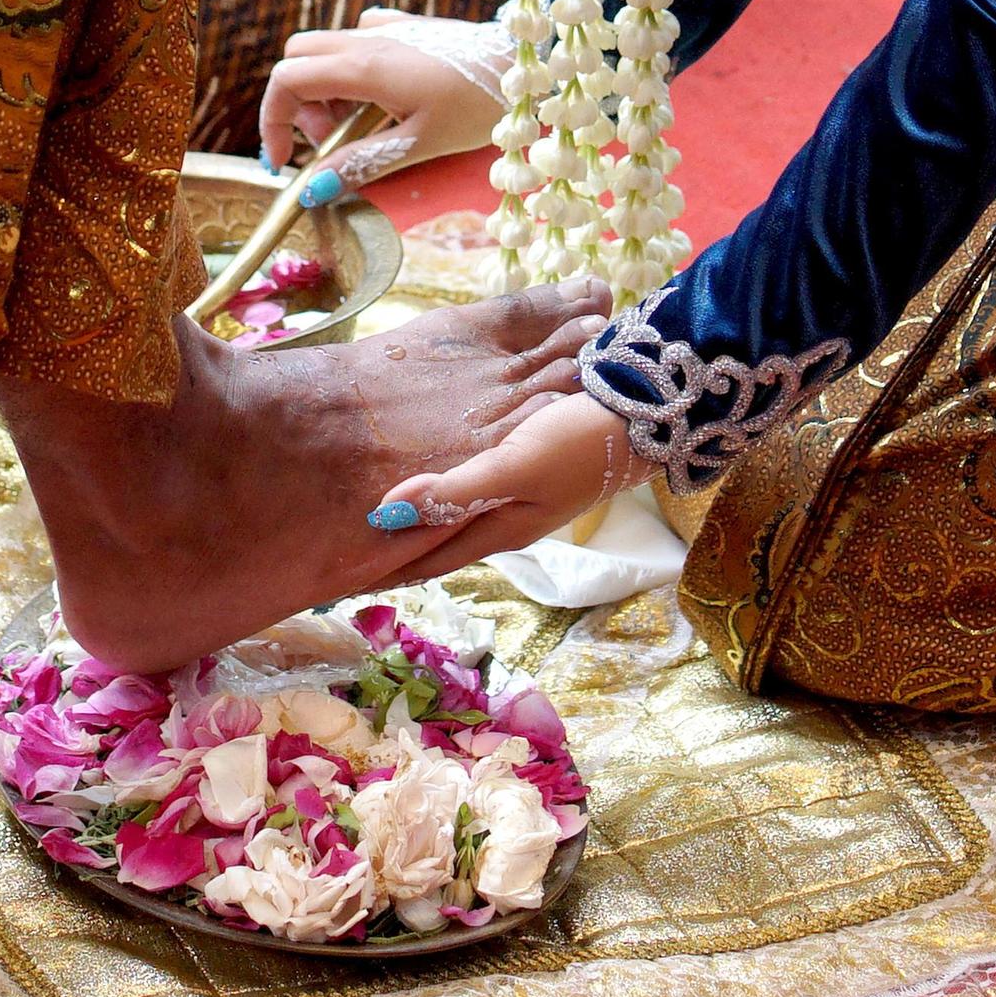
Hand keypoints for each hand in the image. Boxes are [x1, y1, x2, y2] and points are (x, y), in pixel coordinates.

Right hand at [258, 10, 506, 184]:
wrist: (525, 65)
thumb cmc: (479, 104)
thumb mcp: (418, 143)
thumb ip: (362, 162)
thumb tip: (313, 190)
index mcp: (364, 66)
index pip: (287, 80)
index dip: (274, 120)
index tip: (286, 160)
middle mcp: (367, 39)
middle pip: (298, 59)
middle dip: (300, 104)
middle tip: (333, 142)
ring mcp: (384, 27)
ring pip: (324, 49)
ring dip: (326, 90)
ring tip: (363, 126)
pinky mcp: (403, 25)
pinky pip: (355, 39)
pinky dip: (350, 69)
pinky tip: (383, 95)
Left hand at [366, 391, 643, 580]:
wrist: (646, 414)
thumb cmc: (577, 441)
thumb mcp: (514, 467)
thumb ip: (455, 492)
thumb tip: (389, 515)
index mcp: (501, 529)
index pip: (432, 560)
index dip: (391, 571)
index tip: (349, 582)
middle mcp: (509, 521)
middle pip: (443, 546)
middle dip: (402, 556)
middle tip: (354, 558)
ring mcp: (524, 499)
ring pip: (459, 521)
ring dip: (424, 528)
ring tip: (386, 527)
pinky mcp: (534, 470)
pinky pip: (475, 495)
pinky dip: (447, 500)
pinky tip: (438, 488)